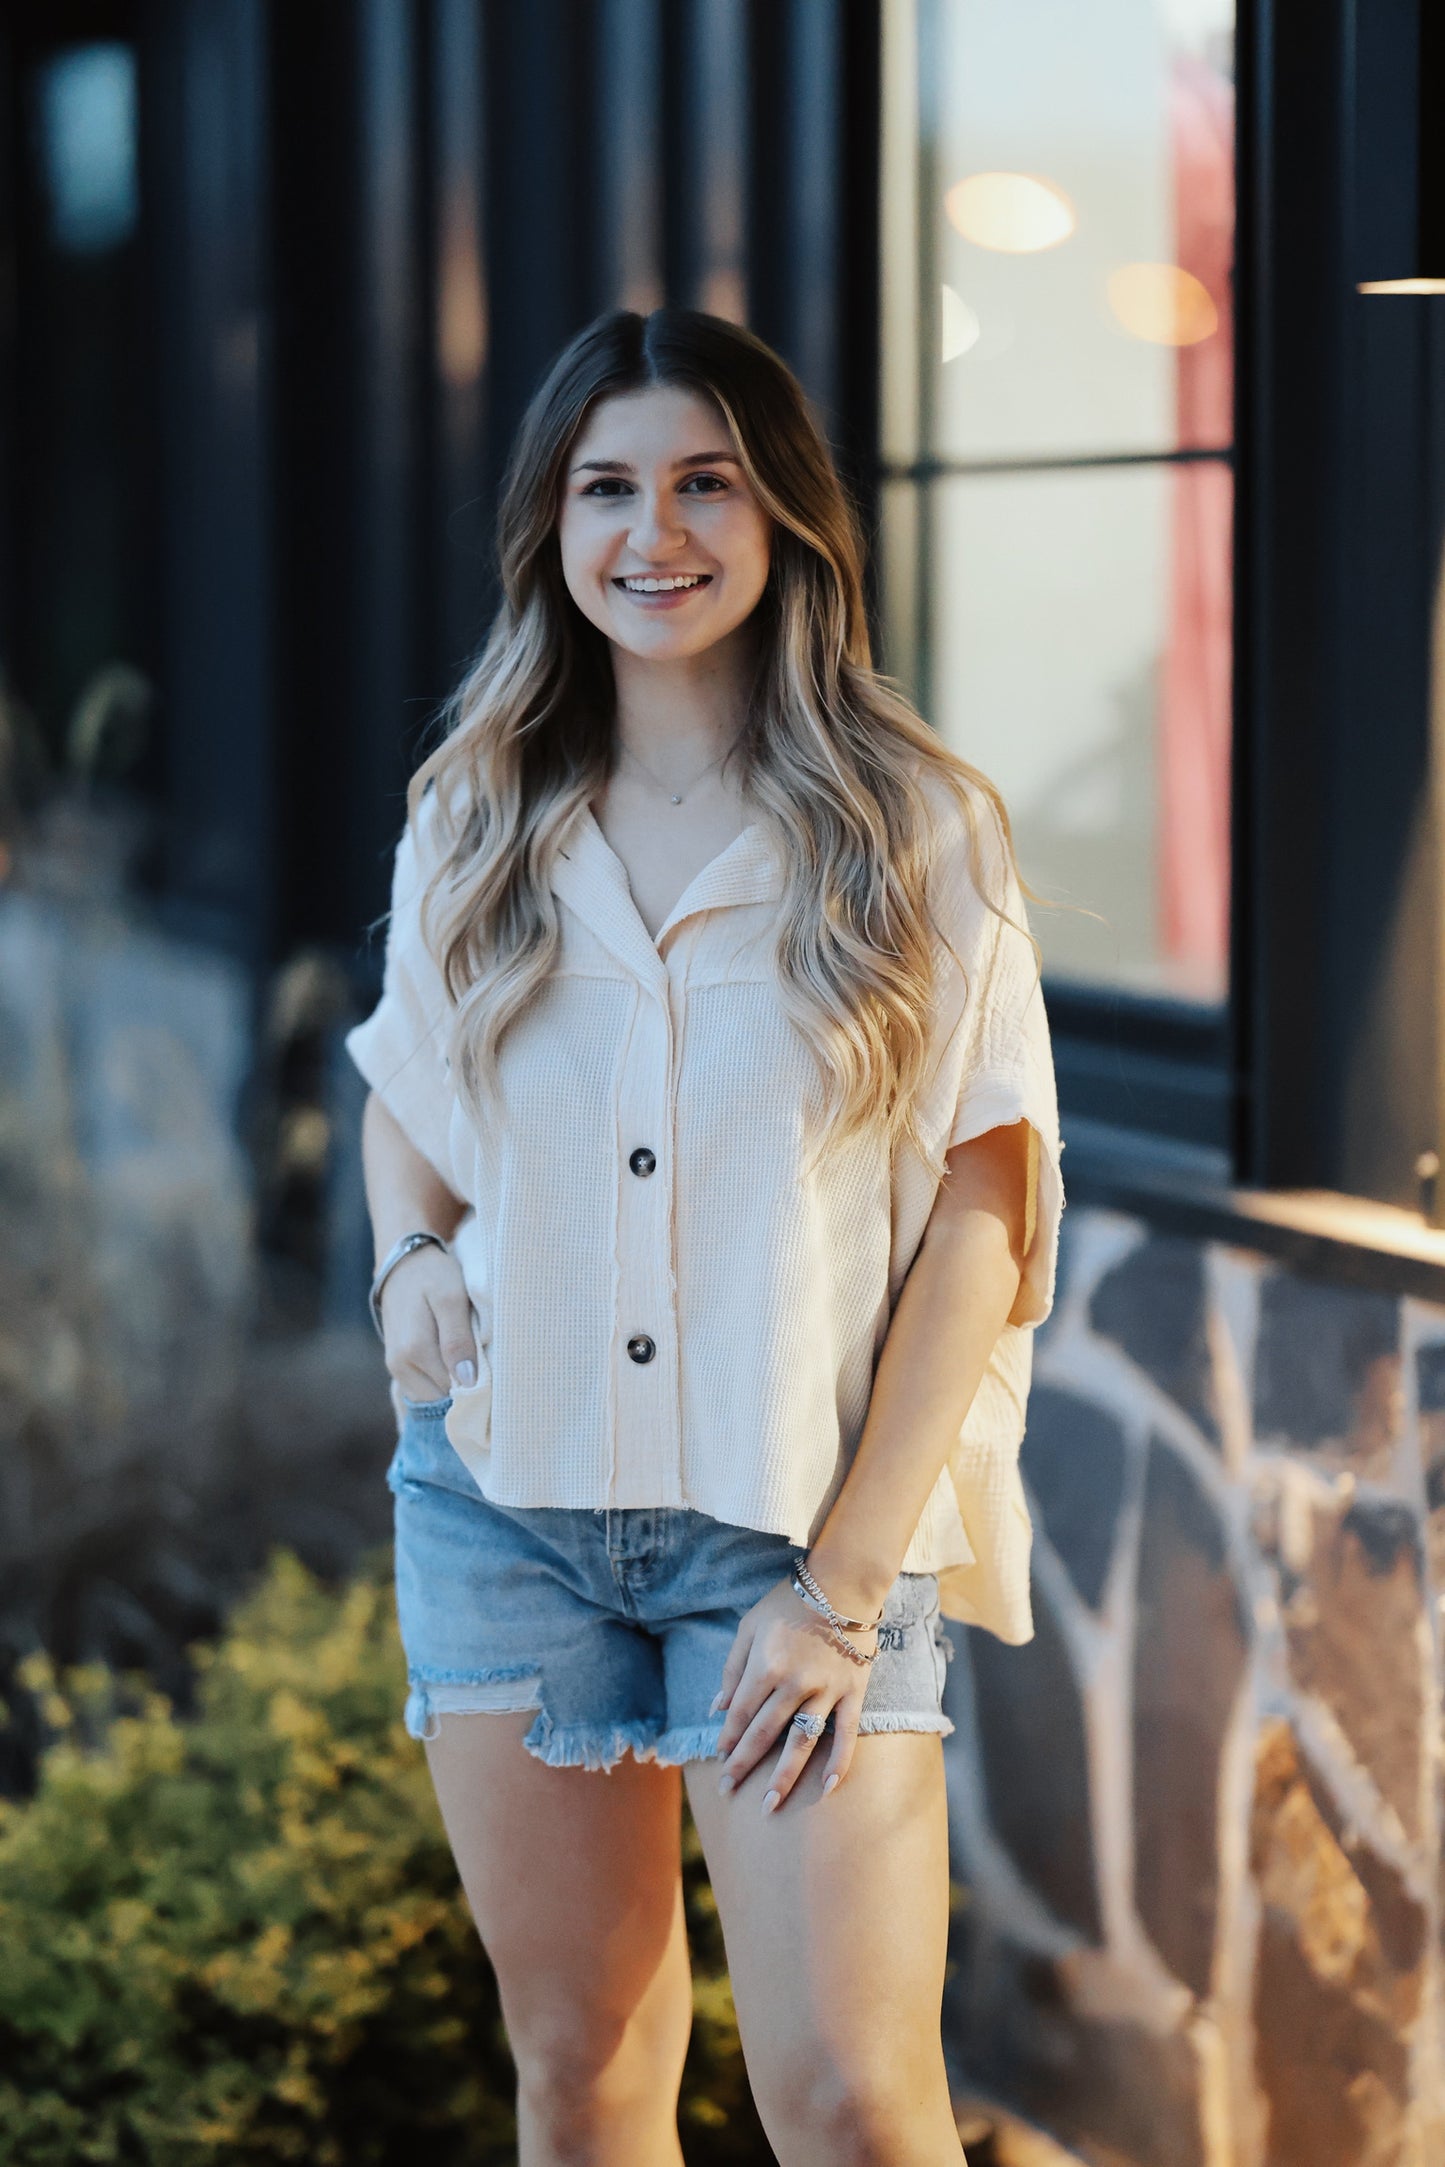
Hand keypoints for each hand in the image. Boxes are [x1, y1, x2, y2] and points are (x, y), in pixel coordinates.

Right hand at [377, 1243, 477, 1401]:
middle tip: (485, 1363)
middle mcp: (400, 1365)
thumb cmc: (433, 1276)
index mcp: (415, 1350)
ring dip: (453, 1386)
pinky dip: (440, 1382)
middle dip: (465, 1387)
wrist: (404, 1265)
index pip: (455, 1389)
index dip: (478, 1384)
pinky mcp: (397, 1366)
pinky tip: (454, 1363)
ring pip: (432, 1396)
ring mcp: (396, 1368)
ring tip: (469, 1360)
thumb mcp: (451, 1298)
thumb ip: (457, 1339)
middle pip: (442, 1397)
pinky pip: (423, 1389)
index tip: (494, 1369)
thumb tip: (467, 1381)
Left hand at [712, 1577, 878, 1810]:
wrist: (841, 1584)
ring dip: (784, 1777)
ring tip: (769, 1805)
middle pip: (764, 1734)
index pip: (740, 1714)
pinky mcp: (852, 1693)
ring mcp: (826, 1691)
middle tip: (729, 1792)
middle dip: (744, 1766)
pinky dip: (839, 1763)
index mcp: (765, 1666)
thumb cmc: (788, 1602)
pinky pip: (846, 1734)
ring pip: (801, 1743)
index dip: (728, 1740)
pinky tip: (828, 1789)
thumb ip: (732, 1668)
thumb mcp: (750, 1626)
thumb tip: (717, 1708)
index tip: (720, 1760)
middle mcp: (793, 1683)